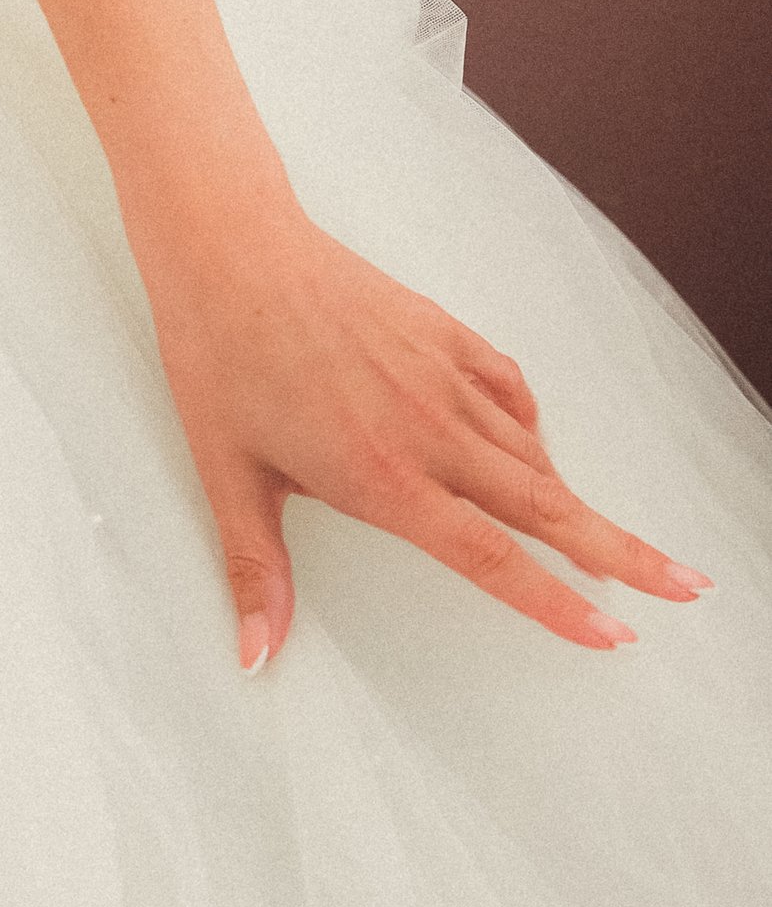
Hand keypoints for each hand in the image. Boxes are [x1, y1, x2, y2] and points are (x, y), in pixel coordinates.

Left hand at [127, 191, 712, 667]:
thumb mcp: (228, 475)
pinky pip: (509, 388)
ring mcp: (442, 375)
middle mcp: (430, 431)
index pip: (492, 559)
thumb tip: (257, 658)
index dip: (558, 604)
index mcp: (384, 478)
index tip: (615, 635)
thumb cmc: (220, 359)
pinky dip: (532, 426)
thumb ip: (255, 572)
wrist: (228, 249)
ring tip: (610, 543)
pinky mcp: (441, 331)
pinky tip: (533, 446)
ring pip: (532, 450)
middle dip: (623, 553)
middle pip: (548, 507)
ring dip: (577, 499)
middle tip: (687, 587)